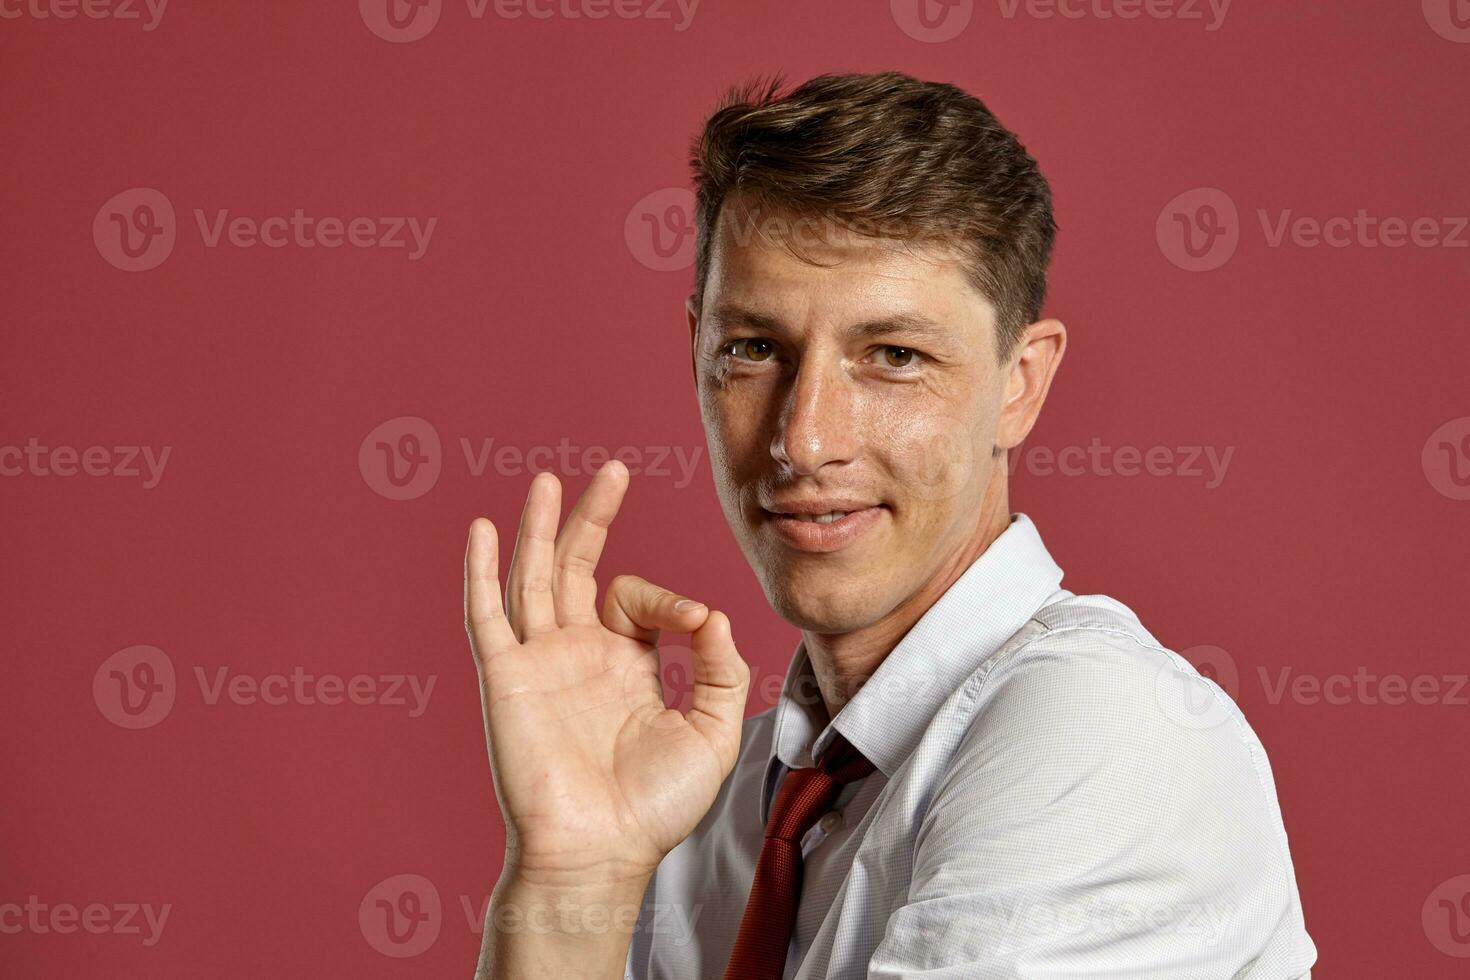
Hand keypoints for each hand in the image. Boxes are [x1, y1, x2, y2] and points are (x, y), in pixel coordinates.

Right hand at [464, 460, 749, 887]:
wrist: (602, 853)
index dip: (670, 599)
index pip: (637, 599)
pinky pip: (486, 616)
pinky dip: (480, 572)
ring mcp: (539, 663)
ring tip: (548, 480)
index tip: (699, 623)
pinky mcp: (506, 678)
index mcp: (626, 665)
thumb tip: (711, 613)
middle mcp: (579, 655)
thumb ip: (721, 668)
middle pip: (580, 568)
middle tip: (613, 470)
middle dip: (595, 517)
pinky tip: (481, 530)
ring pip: (534, 578)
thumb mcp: (714, 731)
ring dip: (539, 528)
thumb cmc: (655, 807)